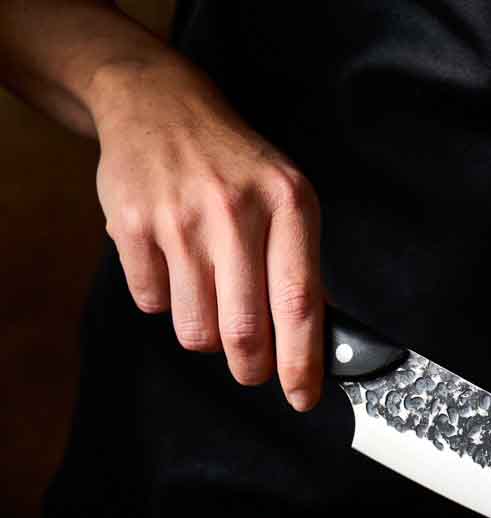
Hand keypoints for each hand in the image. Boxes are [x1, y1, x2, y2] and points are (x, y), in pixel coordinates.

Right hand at [91, 58, 323, 410]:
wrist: (158, 104)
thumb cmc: (236, 165)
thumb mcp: (287, 199)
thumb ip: (302, 267)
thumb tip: (317, 343)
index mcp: (287, 204)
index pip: (298, 304)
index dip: (301, 362)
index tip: (303, 397)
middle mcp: (234, 211)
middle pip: (244, 332)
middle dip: (251, 368)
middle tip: (252, 369)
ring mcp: (178, 219)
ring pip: (196, 330)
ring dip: (207, 337)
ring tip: (211, 300)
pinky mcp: (131, 226)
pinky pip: (153, 304)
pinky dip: (167, 304)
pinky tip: (175, 268)